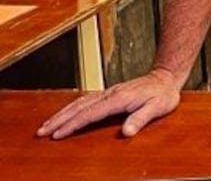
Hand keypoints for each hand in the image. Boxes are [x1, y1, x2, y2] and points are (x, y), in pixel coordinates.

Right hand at [36, 68, 181, 138]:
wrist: (166, 78)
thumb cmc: (163, 95)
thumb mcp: (157, 108)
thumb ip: (141, 119)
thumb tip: (127, 132)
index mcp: (119, 99)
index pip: (90, 114)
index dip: (73, 125)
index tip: (57, 134)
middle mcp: (110, 94)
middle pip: (79, 107)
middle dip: (59, 120)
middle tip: (42, 132)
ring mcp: (108, 92)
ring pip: (79, 102)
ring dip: (61, 113)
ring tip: (47, 124)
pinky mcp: (109, 93)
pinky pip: (85, 100)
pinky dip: (71, 107)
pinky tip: (65, 113)